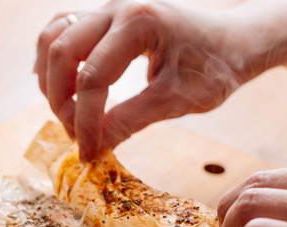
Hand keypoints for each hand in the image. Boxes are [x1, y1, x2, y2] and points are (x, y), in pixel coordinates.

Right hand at [34, 0, 256, 159]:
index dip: (85, 121)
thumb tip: (93, 146)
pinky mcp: (105, 18)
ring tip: (65, 114)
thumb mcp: (178, 100)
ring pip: (54, 37)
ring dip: (51, 79)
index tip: (88, 152)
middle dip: (61, 100)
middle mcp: (117, 8)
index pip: (93, 77)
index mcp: (140, 23)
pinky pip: (62, 30)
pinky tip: (54, 84)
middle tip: (75, 135)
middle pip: (62, 52)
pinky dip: (51, 58)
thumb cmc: (215, 67)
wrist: (235, 40)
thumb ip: (131, 120)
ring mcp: (108, 9)